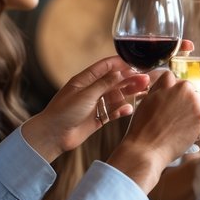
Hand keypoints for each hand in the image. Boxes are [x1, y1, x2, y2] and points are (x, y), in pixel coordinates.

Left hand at [21, 56, 148, 161]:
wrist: (53, 135)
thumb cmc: (64, 112)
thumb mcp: (86, 94)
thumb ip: (105, 83)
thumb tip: (121, 72)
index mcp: (85, 80)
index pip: (106, 66)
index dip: (121, 64)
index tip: (137, 64)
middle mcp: (91, 90)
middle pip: (114, 81)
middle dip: (130, 79)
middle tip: (146, 80)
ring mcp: (95, 104)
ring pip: (116, 96)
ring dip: (128, 94)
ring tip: (143, 92)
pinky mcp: (97, 118)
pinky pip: (113, 112)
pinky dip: (121, 110)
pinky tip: (129, 109)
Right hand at [109, 71, 199, 191]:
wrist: (146, 148)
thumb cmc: (144, 128)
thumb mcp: (149, 101)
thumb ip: (164, 91)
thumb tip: (188, 95)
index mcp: (169, 81)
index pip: (176, 80)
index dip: (173, 94)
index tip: (168, 105)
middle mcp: (184, 88)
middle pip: (192, 93)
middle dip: (187, 105)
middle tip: (174, 119)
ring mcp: (195, 102)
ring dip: (195, 115)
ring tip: (179, 128)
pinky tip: (188, 134)